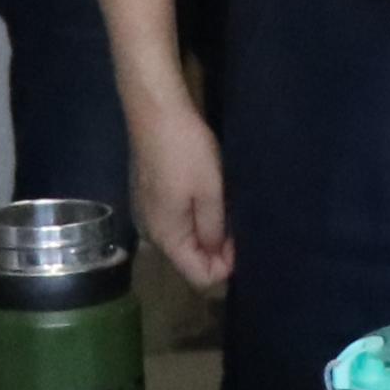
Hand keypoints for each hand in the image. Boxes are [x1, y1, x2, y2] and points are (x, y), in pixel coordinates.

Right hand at [132, 102, 232, 293]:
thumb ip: (214, 231)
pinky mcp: (148, 198)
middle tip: (239, 224)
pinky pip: (174, 223)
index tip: (243, 243)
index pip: (198, 277)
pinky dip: (193, 219)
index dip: (225, 268)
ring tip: (226, 209)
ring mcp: (146, 215)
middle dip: (217, 252)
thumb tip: (218, 258)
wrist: (156, 112)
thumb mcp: (210, 193)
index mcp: (166, 237)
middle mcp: (151, 233)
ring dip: (206, 233)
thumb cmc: (186, 152)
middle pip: (188, 261)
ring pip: (182, 241)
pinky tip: (207, 197)